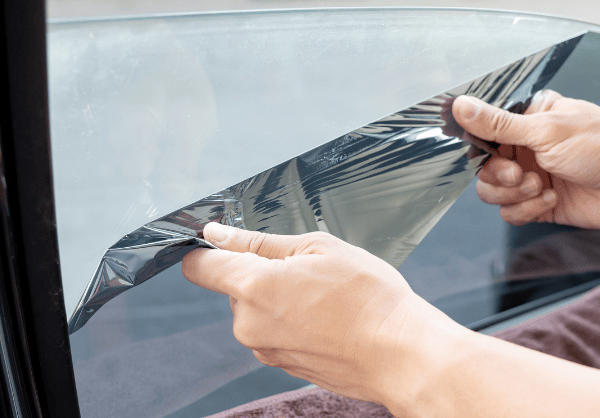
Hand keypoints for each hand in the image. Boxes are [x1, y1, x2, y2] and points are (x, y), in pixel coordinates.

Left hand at [182, 222, 465, 410]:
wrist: (400, 352)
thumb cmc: (368, 297)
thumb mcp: (317, 248)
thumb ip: (259, 242)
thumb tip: (218, 234)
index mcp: (253, 287)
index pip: (199, 267)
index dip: (209, 249)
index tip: (227, 242)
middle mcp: (249, 324)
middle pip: (233, 287)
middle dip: (261, 272)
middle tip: (306, 269)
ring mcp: (265, 349)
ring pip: (255, 310)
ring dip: (278, 298)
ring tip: (323, 296)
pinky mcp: (282, 365)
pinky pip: (274, 332)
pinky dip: (291, 321)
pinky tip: (327, 318)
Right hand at [453, 91, 599, 228]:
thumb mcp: (545, 130)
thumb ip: (498, 124)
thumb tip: (460, 105)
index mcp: (526, 121)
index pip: (483, 134)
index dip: (480, 148)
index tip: (490, 152)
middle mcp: (527, 148)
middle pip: (484, 168)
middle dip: (499, 176)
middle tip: (522, 174)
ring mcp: (533, 177)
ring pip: (493, 193)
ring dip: (513, 195)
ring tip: (541, 187)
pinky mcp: (541, 205)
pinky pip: (511, 213)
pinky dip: (527, 210)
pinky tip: (551, 199)